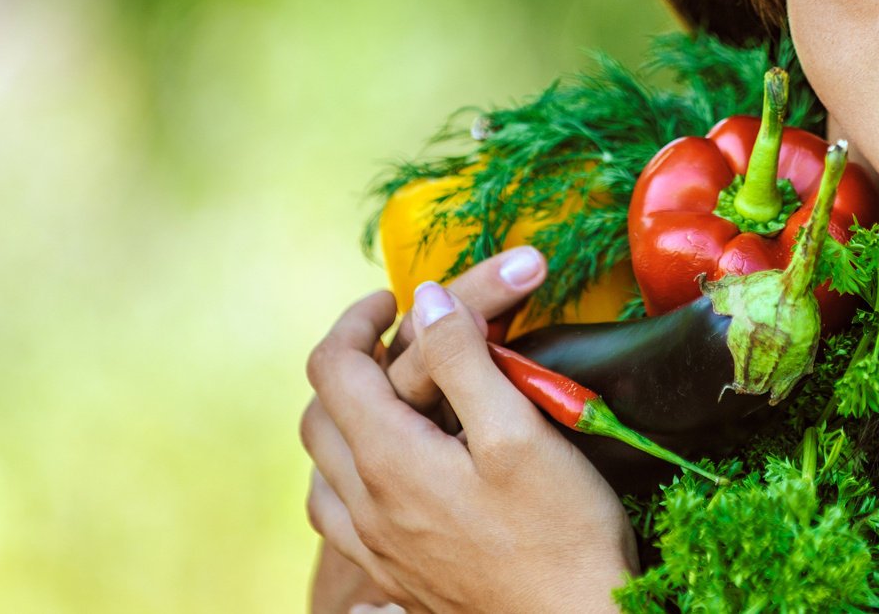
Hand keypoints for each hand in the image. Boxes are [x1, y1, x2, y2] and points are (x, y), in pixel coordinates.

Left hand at [302, 248, 637, 612]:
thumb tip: (426, 299)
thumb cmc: (560, 532)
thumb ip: (465, 359)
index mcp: (389, 461)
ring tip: (388, 400)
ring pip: (323, 472)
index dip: (356, 319)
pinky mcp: (398, 579)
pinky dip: (352, 478)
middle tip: (394, 339)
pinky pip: (342, 520)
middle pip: (318, 416)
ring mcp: (378, 550)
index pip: (332, 368)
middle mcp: (366, 508)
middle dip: (347, 363)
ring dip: (343, 422)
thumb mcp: (520, 430)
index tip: (396, 299)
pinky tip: (390, 478)